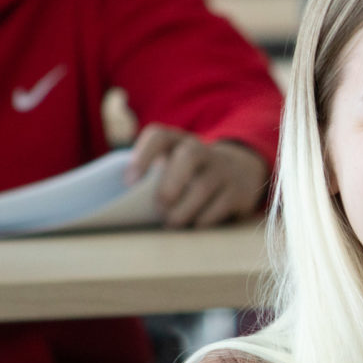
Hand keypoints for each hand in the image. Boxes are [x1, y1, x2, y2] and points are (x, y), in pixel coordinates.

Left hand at [126, 123, 267, 227]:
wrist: (241, 171)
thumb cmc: (190, 175)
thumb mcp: (174, 165)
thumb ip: (151, 177)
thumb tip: (121, 204)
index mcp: (178, 142)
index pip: (159, 136)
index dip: (143, 155)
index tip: (130, 182)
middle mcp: (203, 150)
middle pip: (190, 155)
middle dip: (171, 182)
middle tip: (159, 205)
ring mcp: (223, 169)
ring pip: (204, 186)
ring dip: (184, 209)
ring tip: (172, 223)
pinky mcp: (239, 190)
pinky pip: (221, 206)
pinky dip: (203, 219)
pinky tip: (194, 225)